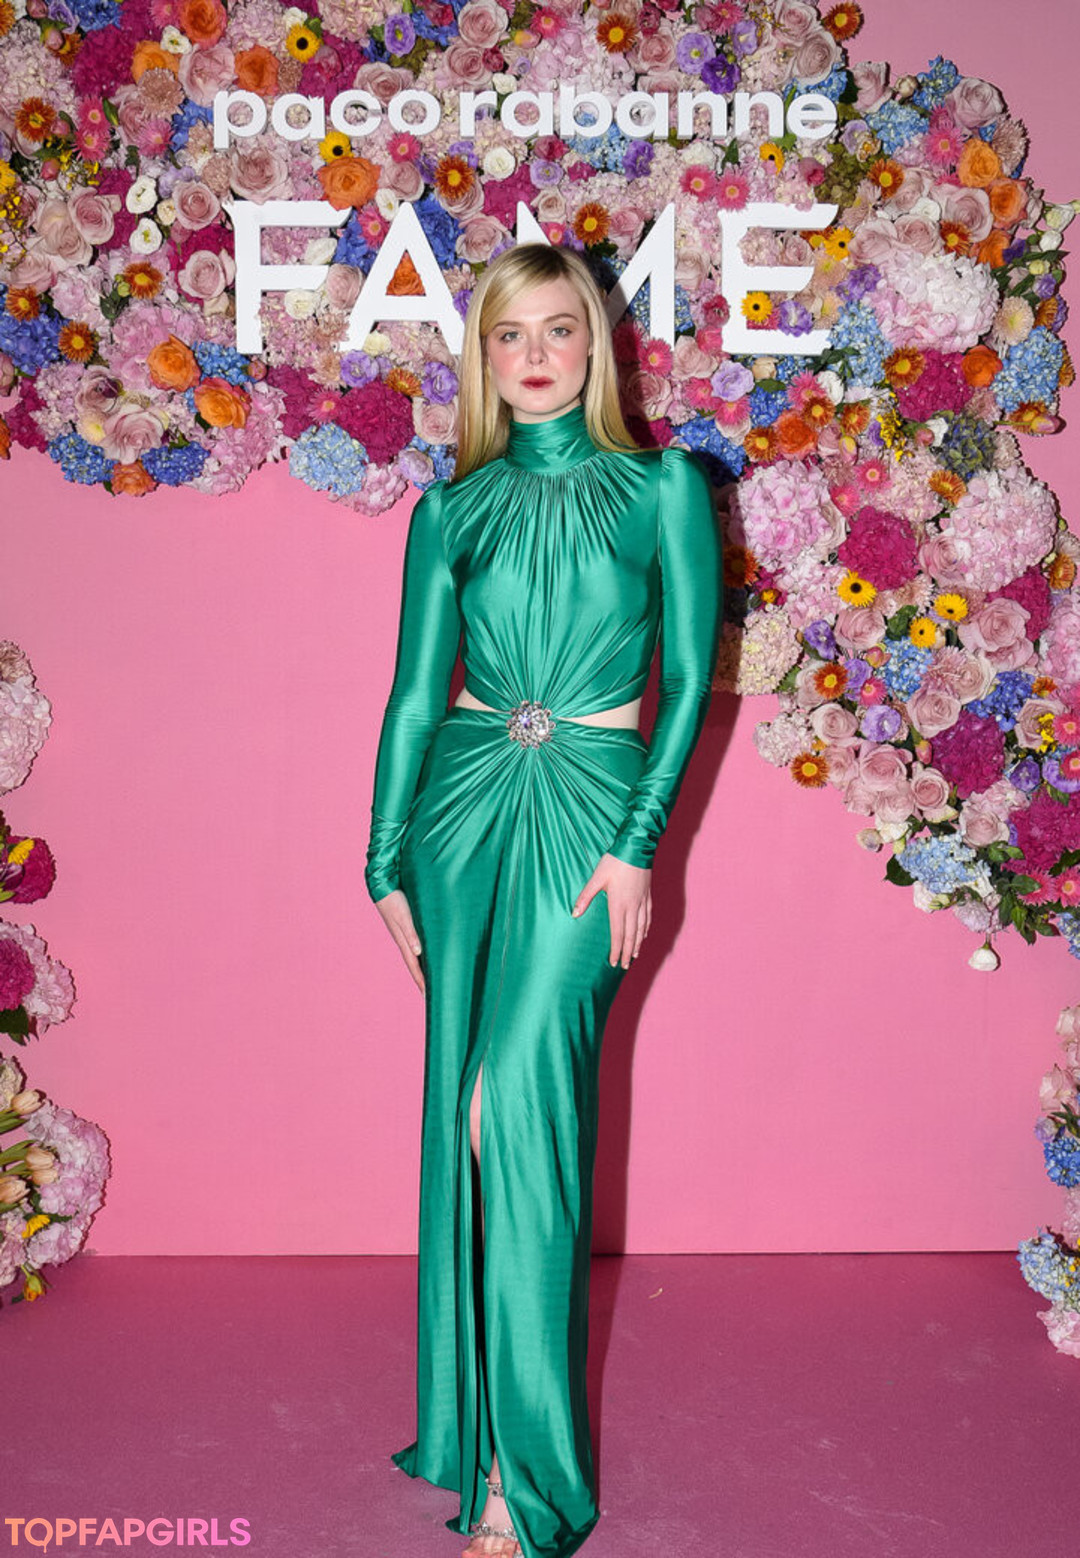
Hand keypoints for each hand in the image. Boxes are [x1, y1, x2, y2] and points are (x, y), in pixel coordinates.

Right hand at [373, 888, 424, 992]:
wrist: (383, 885)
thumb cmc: (394, 900)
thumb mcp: (403, 916)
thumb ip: (411, 933)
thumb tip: (418, 952)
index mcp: (404, 941)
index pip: (415, 967)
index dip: (422, 981)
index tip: (428, 996)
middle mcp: (404, 941)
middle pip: (415, 966)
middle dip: (423, 981)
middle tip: (430, 995)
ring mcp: (404, 935)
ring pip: (416, 957)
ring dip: (422, 969)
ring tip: (430, 980)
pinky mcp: (406, 926)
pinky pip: (416, 945)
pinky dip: (421, 955)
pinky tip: (425, 957)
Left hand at [572, 852, 651, 968]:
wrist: (637, 848)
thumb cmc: (614, 862)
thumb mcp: (596, 878)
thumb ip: (585, 897)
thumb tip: (574, 914)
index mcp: (618, 904)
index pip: (617, 934)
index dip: (616, 950)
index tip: (614, 962)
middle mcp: (632, 907)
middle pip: (631, 936)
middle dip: (627, 952)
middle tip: (625, 965)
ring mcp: (642, 902)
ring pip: (641, 929)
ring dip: (637, 944)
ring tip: (635, 955)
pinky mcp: (647, 895)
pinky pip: (648, 917)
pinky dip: (645, 929)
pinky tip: (644, 934)